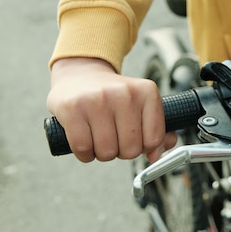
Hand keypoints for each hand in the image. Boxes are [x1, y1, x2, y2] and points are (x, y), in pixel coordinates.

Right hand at [46, 58, 176, 162]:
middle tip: (114, 138)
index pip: (154, 140)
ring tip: (99, 137)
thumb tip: (156, 155)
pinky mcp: (73, 108)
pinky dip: (84, 153)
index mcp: (147, 92)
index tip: (134, 138)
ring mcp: (98, 99)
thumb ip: (157, 132)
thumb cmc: (114, 98)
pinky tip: (85, 140)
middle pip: (131, 150)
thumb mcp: (141, 107)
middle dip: (122, 152)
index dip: (143, 147)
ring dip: (102, 153)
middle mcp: (125, 93)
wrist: (80, 75)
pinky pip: (83, 148)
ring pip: (107, 152)